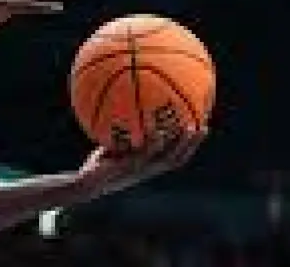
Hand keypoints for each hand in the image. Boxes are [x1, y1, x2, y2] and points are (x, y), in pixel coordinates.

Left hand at [76, 127, 206, 197]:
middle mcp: (147, 170)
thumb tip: (127, 106)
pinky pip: (139, 155)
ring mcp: (137, 170)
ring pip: (162, 158)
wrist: (86, 183)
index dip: (190, 146)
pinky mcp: (123, 168)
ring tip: (184, 127)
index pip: (176, 158)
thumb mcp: (114, 146)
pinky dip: (149, 144)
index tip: (203, 128)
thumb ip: (124, 133)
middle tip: (202, 127)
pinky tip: (153, 130)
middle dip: (190, 144)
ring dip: (175, 143)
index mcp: (149, 166)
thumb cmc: (100, 164)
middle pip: (175, 159)